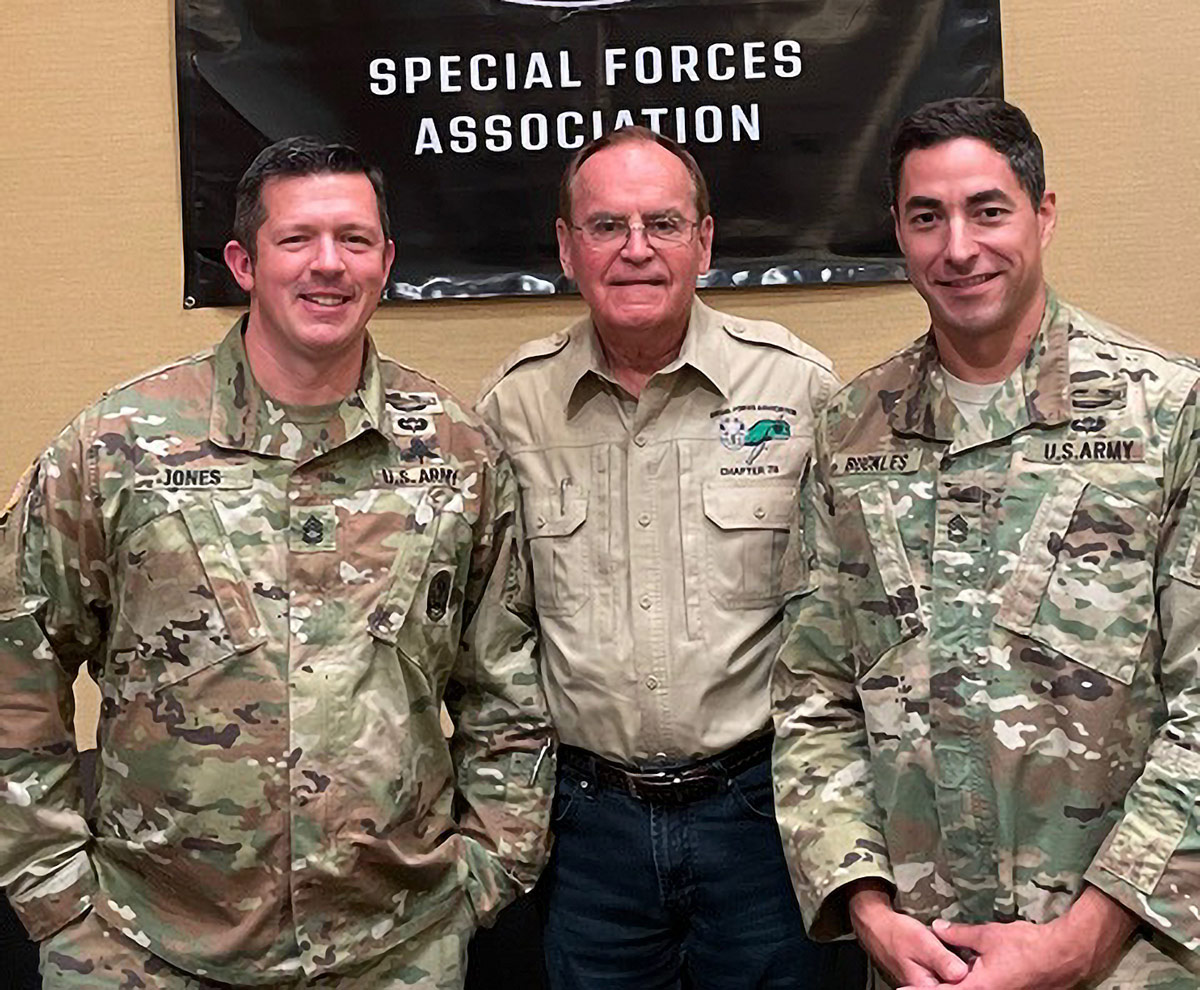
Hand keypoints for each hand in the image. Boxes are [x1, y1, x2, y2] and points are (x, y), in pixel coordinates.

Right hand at [847, 881, 969, 986]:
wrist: (876, 926)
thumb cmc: (896, 932)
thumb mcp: (921, 941)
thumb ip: (941, 959)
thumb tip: (961, 974)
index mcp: (924, 985)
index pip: (954, 988)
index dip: (968, 980)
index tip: (977, 969)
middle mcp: (925, 988)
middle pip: (953, 986)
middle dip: (965, 976)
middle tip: (975, 960)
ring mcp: (927, 983)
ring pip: (950, 982)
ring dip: (960, 973)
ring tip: (971, 959)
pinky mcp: (928, 977)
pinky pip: (945, 977)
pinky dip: (954, 968)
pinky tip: (960, 957)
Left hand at [911, 888, 1137, 989]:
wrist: (1063, 956)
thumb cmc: (1026, 945)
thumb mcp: (987, 935)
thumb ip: (959, 935)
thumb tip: (936, 928)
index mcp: (980, 989)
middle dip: (936, 987)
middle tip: (914, 984)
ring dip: (952, 985)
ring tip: (932, 980)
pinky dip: (968, 986)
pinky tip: (962, 975)